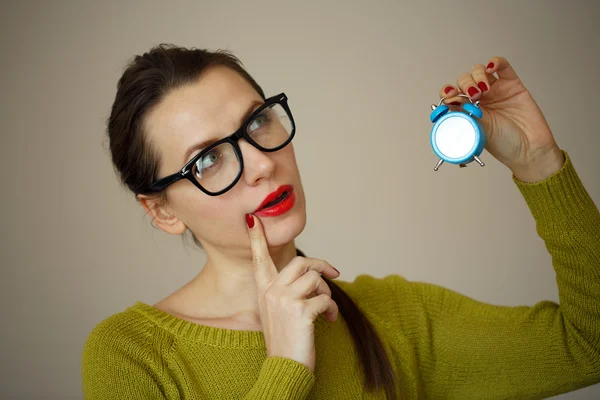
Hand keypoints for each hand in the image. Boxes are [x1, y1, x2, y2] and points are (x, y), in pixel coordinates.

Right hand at [246, 214, 339, 372]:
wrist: (284, 368)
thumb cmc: (285, 340)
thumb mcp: (277, 311)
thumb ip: (285, 290)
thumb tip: (311, 274)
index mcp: (263, 290)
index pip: (259, 258)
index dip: (257, 238)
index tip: (253, 219)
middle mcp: (271, 291)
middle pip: (302, 262)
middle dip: (321, 266)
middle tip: (334, 274)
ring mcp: (285, 300)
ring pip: (316, 279)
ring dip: (327, 293)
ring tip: (326, 309)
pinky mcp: (301, 311)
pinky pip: (325, 299)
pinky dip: (332, 310)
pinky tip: (330, 321)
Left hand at [440, 56, 564, 181]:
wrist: (528, 149)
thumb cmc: (503, 144)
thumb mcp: (476, 130)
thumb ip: (464, 113)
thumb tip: (448, 102)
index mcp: (467, 110)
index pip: (452, 94)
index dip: (448, 92)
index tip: (450, 96)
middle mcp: (480, 99)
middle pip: (465, 80)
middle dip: (466, 84)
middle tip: (473, 95)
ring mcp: (496, 90)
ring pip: (480, 71)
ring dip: (477, 75)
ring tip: (484, 88)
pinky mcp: (512, 84)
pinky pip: (502, 66)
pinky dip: (495, 62)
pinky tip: (491, 67)